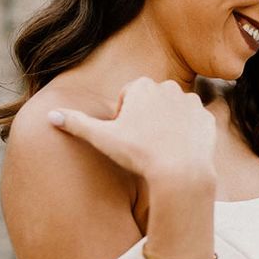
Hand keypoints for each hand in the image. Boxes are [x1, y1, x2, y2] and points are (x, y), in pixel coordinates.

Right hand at [47, 77, 216, 180]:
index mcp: (143, 86)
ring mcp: (192, 102)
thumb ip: (77, 124)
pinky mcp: (208, 119)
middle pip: (151, 102)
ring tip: (161, 150)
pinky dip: (187, 135)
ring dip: (167, 125)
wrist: (181, 172)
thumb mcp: (103, 139)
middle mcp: (170, 87)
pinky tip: (180, 152)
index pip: (128, 97)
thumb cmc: (139, 154)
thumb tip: (49, 115)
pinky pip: (194, 125)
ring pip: (173, 112)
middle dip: (145, 118)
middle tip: (142, 145)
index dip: (123, 118)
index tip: (125, 136)